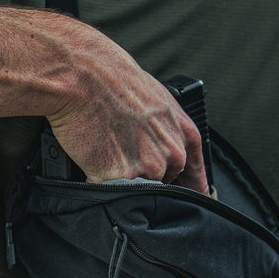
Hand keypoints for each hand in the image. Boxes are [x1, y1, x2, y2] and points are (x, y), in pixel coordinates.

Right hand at [45, 26, 208, 193]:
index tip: (186, 201)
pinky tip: (94, 155)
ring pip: (137, 188)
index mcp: (185, 135)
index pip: (194, 178)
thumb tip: (170, 151)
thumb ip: (170, 130)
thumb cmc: (116, 80)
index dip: (187, 189)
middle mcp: (172, 154)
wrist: (84, 77)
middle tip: (123, 150)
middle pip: (163, 183)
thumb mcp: (159, 99)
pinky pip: (111, 189)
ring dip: (123, 177)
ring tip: (107, 147)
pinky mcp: (120, 177)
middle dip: (146, 174)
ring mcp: (147, 168)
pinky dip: (100, 179)